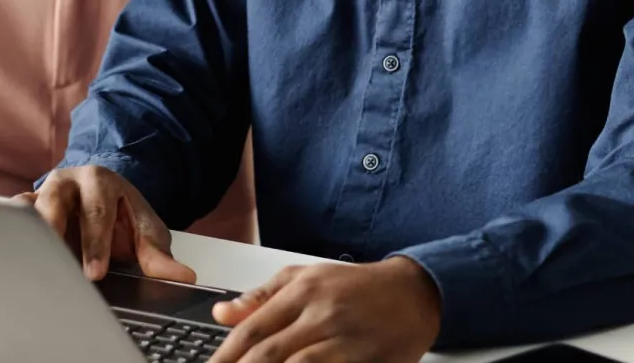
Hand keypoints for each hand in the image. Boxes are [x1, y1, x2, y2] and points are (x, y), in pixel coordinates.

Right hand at [19, 165, 195, 283]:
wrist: (103, 201)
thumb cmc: (122, 215)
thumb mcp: (145, 232)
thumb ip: (159, 255)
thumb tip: (184, 276)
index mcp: (100, 181)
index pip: (97, 210)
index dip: (96, 243)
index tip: (96, 273)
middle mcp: (67, 182)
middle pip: (55, 201)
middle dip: (56, 232)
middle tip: (56, 266)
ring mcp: (41, 193)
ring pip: (26, 207)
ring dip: (28, 232)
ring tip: (31, 261)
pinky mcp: (22, 210)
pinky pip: (9, 218)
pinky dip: (8, 233)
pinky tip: (11, 255)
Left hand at [209, 256, 441, 362]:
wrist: (411, 293)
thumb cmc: (356, 287)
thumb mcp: (306, 277)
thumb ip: (262, 296)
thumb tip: (222, 312)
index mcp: (301, 290)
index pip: (252, 328)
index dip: (225, 356)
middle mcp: (318, 312)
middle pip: (268, 353)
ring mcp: (341, 338)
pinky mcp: (361, 359)